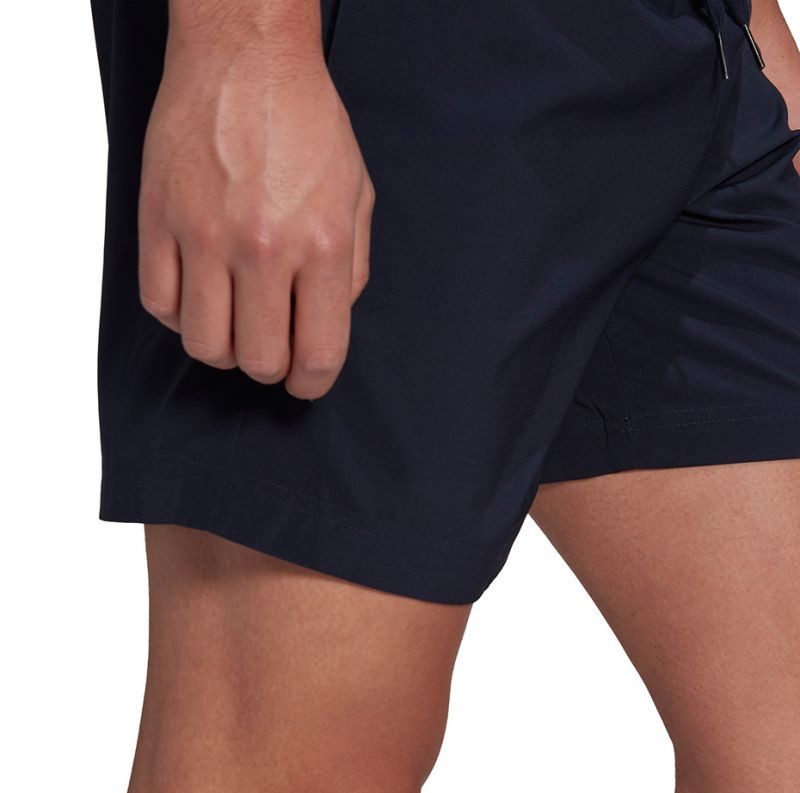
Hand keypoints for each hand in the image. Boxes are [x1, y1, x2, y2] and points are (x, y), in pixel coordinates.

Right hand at [138, 45, 373, 399]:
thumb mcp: (358, 196)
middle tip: (275, 351)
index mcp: (323, 243)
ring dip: (225, 348)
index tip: (306, 384)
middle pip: (260, 359)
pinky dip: (181, 315)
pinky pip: (160, 305)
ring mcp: (204, 235)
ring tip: (237, 323)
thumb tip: (326, 325)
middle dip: (272, 368)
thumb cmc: (308, 125)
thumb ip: (351, 271)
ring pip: (205, 345)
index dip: (313, 384)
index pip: (319, 352)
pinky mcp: (158, 221)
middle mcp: (263, 246)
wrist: (246, 58)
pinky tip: (201, 294)